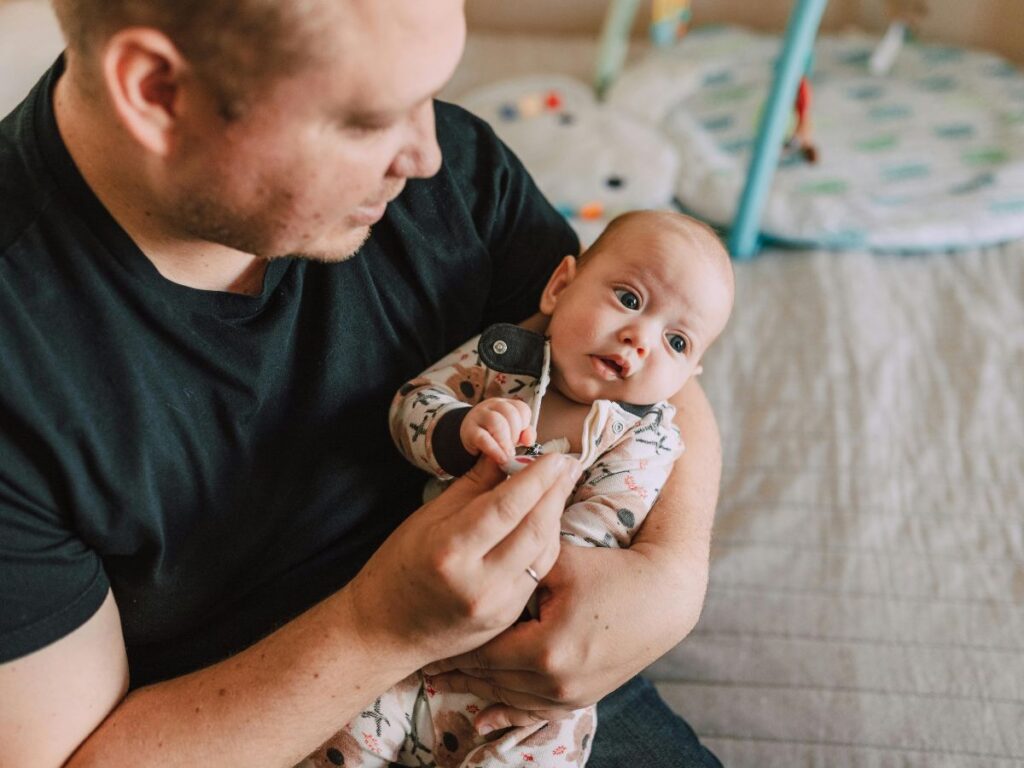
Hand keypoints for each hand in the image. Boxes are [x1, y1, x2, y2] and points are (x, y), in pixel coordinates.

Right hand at [345, 453, 580, 671]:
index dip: (537, 477)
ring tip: (561, 487)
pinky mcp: (507, 617)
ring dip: (556, 515)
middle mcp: (478, 582)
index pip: (507, 506)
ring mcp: (497, 605)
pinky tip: (546, 520)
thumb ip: (474, 486)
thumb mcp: (429, 517)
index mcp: (450, 550)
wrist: (385, 630)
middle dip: (557, 492)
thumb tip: (507, 453)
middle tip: (569, 465)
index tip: (556, 457)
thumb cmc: (400, 566)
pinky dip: (545, 542)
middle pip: (535, 529)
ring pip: (544, 551)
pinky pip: (538, 572)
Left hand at [422, 543, 697, 733]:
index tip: (427, 644)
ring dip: (479, 688)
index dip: (455, 646)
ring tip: (446, 680)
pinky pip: (536, 712)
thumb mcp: (561, 562)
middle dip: (460, 670)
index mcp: (545, 648)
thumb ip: (517, 562)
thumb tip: (479, 547)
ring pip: (510, 696)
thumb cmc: (612, 571)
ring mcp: (571, 694)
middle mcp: (556, 681)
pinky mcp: (584, 697)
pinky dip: (509, 711)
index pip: (484, 650)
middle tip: (425, 666)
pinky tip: (484, 717)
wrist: (665, 596)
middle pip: (492, 677)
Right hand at [460, 398, 535, 465]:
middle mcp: (492, 406)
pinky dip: (494, 450)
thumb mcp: (512, 432)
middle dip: (515, 433)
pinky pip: (483, 438)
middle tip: (514, 448)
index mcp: (506, 405)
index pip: (521, 408)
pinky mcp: (469, 431)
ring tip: (508, 454)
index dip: (525, 424)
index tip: (524, 440)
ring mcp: (479, 416)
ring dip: (506, 440)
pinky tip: (501, 458)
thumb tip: (529, 440)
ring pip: (496, 421)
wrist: (468, 436)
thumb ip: (525, 435)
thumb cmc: (494, 434)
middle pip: (510, 413)